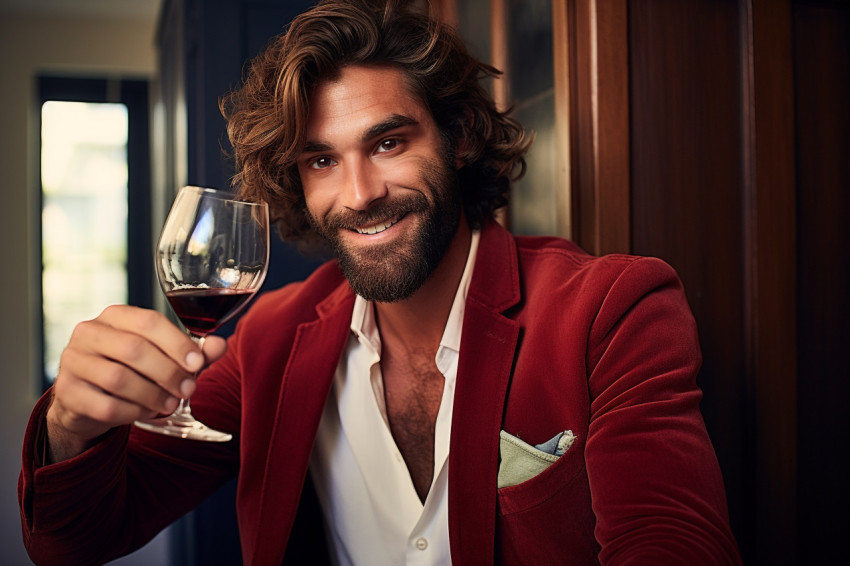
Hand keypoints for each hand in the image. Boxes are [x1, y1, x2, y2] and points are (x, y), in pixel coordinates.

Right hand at [45, 305, 226, 461]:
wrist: (88, 400)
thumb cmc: (132, 370)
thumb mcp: (163, 357)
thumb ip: (193, 352)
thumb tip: (221, 345)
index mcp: (115, 316)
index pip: (148, 321)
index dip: (176, 343)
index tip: (199, 363)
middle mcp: (89, 332)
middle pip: (133, 349)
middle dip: (168, 372)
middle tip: (190, 389)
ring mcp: (72, 361)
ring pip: (118, 378)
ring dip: (152, 394)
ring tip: (172, 404)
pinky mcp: (66, 392)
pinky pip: (105, 405)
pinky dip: (132, 412)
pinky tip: (145, 413)